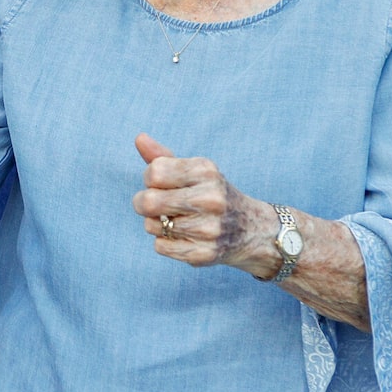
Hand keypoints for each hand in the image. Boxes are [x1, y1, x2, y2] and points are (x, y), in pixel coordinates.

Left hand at [131, 134, 280, 274]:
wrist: (252, 230)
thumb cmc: (213, 195)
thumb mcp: (195, 172)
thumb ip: (164, 157)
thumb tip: (139, 138)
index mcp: (206, 172)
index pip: (154, 172)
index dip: (150, 178)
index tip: (161, 183)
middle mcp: (209, 199)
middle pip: (147, 201)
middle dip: (143, 203)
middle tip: (155, 205)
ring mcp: (208, 228)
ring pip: (151, 225)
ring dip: (156, 224)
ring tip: (177, 220)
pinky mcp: (203, 253)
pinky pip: (160, 246)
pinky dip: (165, 242)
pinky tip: (183, 237)